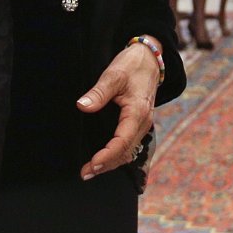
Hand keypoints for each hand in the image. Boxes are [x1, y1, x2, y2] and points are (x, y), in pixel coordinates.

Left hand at [77, 43, 158, 178]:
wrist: (150, 59)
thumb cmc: (132, 65)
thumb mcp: (114, 74)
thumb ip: (99, 92)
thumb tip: (82, 106)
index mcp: (137, 112)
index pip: (122, 141)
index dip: (107, 156)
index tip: (92, 164)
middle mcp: (143, 122)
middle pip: (126, 152)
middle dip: (106, 165)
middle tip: (85, 173)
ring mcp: (143, 124)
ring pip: (129, 151)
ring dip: (112, 162)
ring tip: (92, 170)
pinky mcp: (139, 123)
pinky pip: (130, 145)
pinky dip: (118, 155)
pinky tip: (105, 159)